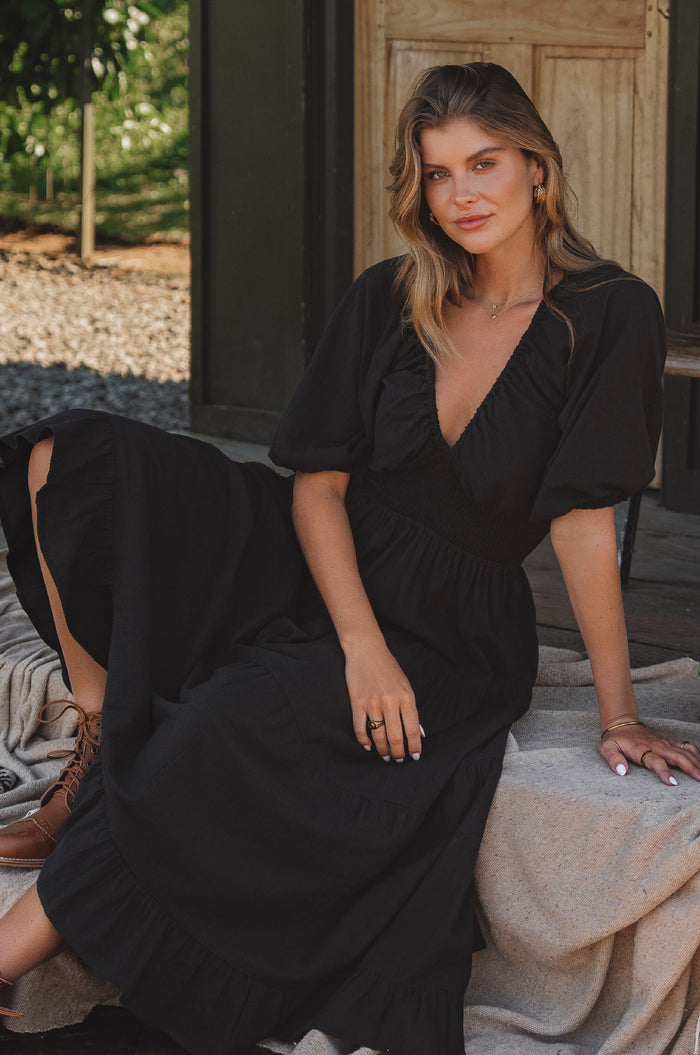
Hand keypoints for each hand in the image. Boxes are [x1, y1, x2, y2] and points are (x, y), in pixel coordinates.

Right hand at [344, 641, 421, 761]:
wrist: (366, 650)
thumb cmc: (389, 668)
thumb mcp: (406, 685)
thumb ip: (411, 709)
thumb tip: (417, 732)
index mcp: (406, 697)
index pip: (413, 729)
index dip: (414, 746)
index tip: (415, 756)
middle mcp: (390, 702)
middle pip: (395, 737)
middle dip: (398, 753)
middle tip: (399, 760)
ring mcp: (372, 703)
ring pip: (378, 736)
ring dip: (383, 750)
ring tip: (386, 756)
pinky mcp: (357, 703)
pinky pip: (360, 728)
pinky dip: (364, 741)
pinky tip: (368, 746)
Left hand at [599, 724, 699, 785]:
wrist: (622, 724)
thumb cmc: (615, 739)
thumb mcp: (607, 748)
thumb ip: (613, 759)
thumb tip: (621, 771)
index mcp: (642, 749)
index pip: (655, 761)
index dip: (664, 771)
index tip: (672, 782)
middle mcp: (657, 746)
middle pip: (677, 756)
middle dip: (690, 767)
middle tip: (699, 779)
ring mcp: (665, 743)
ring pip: (685, 751)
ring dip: (696, 761)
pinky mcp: (669, 741)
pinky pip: (687, 746)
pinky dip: (696, 753)